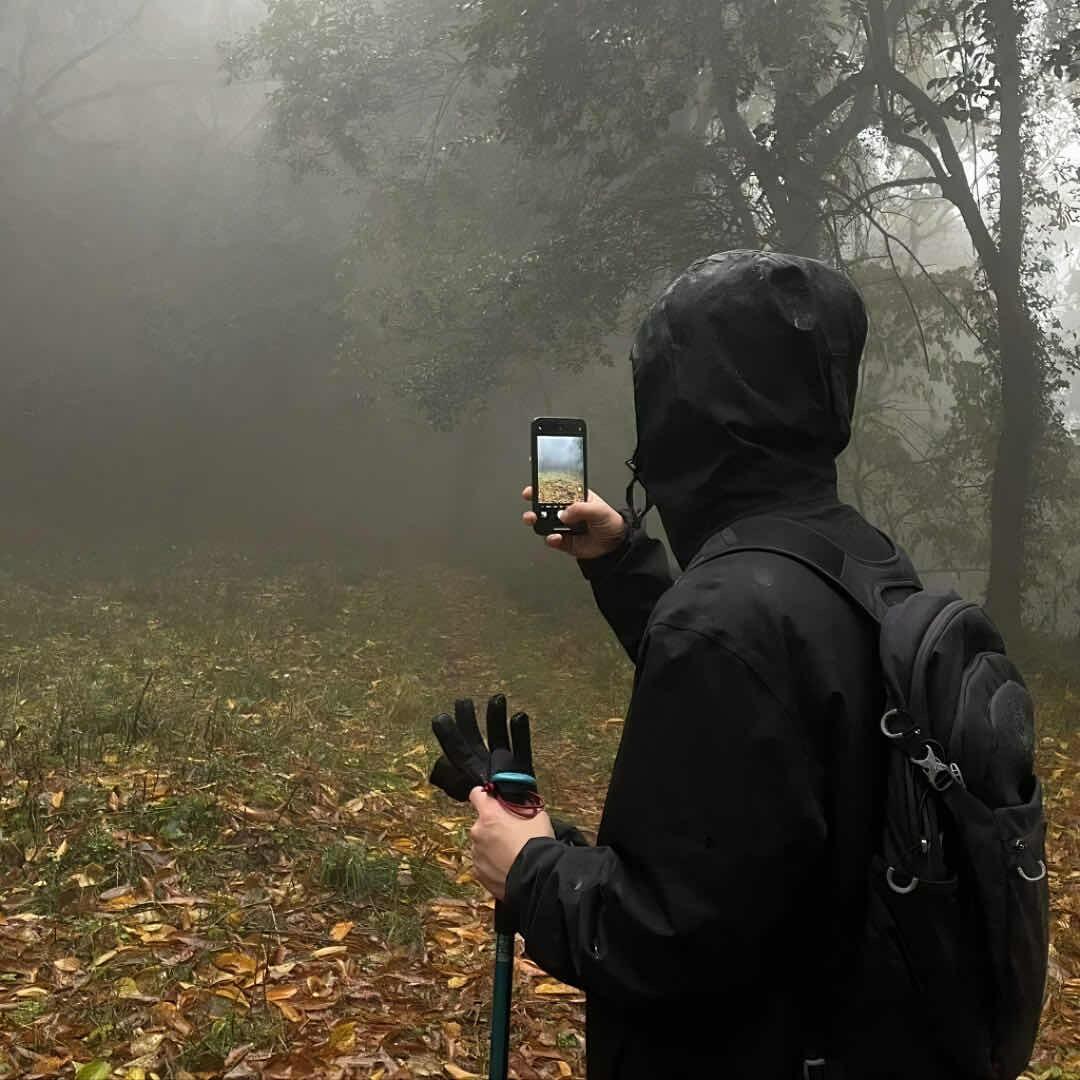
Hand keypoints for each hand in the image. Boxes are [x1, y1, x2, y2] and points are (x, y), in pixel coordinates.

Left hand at [469, 786, 554, 901]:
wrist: (537, 877)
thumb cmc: (537, 844)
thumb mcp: (537, 815)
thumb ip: (523, 806)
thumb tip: (520, 803)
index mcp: (489, 814)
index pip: (477, 794)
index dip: (485, 796)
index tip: (493, 800)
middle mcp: (477, 832)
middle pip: (482, 823)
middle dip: (494, 826)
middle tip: (512, 833)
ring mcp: (476, 854)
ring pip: (482, 844)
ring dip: (492, 846)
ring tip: (512, 854)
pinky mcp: (478, 873)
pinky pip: (483, 863)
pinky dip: (492, 864)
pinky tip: (508, 867)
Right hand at [521, 486, 626, 559]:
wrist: (615, 544)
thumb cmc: (610, 522)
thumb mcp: (599, 509)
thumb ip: (580, 508)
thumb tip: (564, 513)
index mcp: (574, 498)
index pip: (556, 489)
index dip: (543, 487)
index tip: (533, 486)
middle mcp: (566, 511)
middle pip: (544, 505)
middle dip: (534, 503)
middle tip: (530, 501)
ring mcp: (563, 526)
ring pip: (543, 522)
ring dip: (536, 520)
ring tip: (534, 519)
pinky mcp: (563, 541)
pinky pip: (551, 539)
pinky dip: (550, 539)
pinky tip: (555, 537)